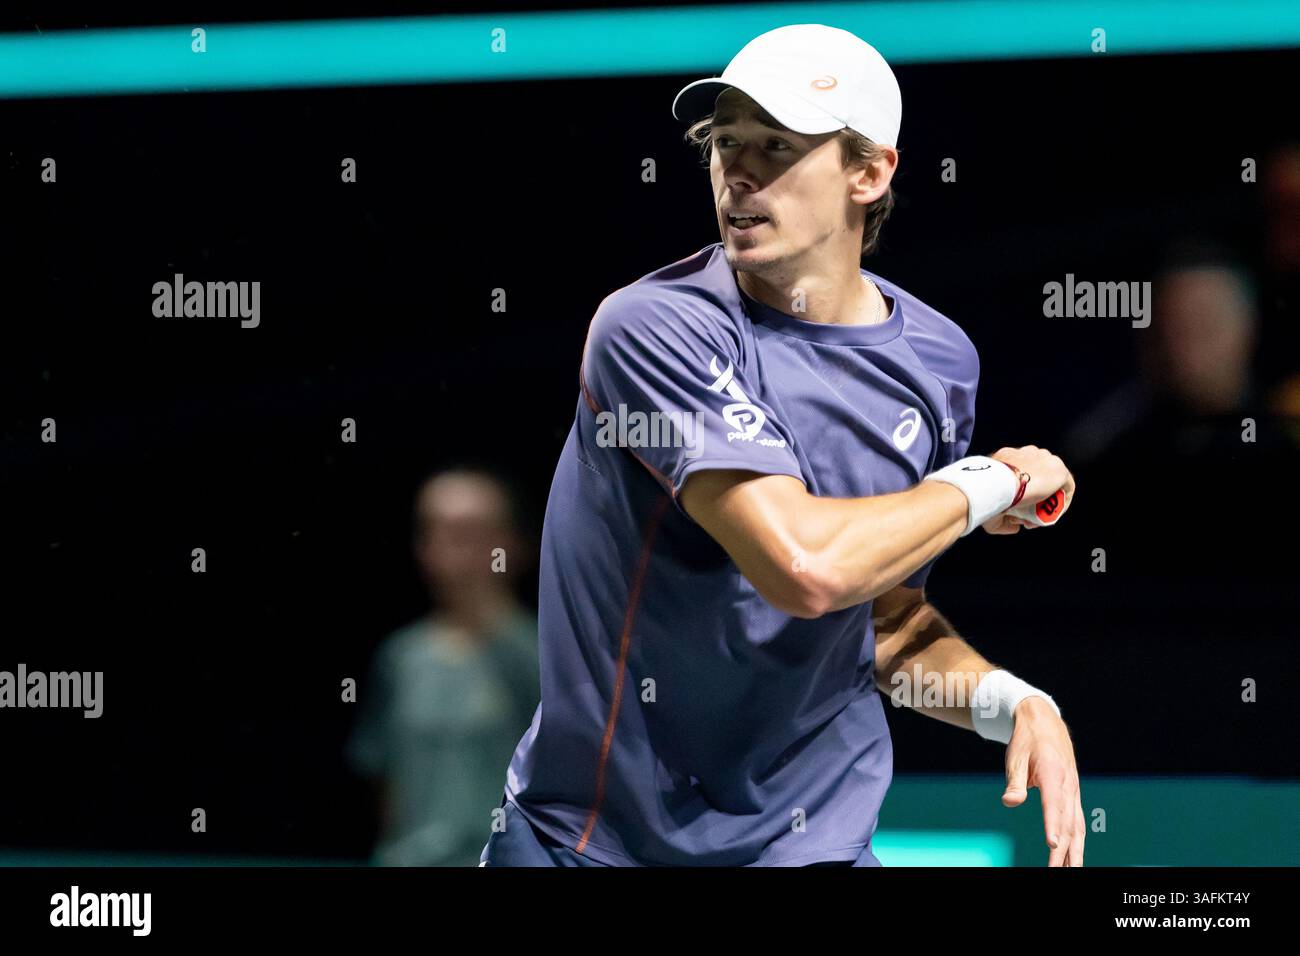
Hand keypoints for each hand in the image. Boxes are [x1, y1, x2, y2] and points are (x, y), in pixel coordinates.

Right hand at [986, 445, 1074, 529]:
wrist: (996, 485)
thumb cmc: (987, 492)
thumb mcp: (988, 498)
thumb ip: (1001, 514)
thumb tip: (1015, 526)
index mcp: (1009, 455)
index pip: (1021, 472)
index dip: (1021, 494)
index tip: (1016, 509)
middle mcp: (1029, 453)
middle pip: (1039, 476)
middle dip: (1035, 497)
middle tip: (1028, 513)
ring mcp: (1046, 459)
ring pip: (1052, 482)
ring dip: (1048, 500)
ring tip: (1040, 515)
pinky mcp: (1059, 470)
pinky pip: (1066, 488)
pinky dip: (1062, 503)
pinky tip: (1052, 515)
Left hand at [1001, 696, 1085, 865]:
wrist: (1045, 723)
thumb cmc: (1027, 741)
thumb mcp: (1015, 757)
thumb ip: (1014, 782)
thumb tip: (1010, 803)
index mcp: (1053, 774)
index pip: (1053, 805)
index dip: (1053, 826)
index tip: (1052, 846)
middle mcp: (1068, 786)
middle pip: (1068, 822)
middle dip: (1064, 850)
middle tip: (1056, 871)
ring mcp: (1074, 792)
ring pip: (1077, 826)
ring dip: (1075, 851)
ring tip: (1071, 871)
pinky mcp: (1073, 796)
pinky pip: (1077, 822)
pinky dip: (1077, 841)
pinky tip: (1072, 857)